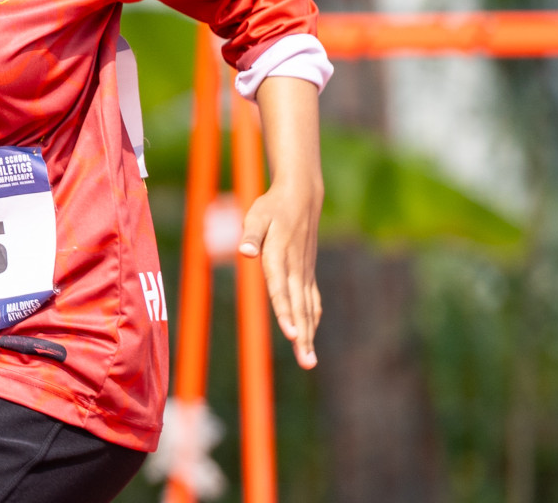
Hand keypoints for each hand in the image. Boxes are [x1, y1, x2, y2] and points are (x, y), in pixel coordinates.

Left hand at [240, 178, 322, 368]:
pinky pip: (312, 298)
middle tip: (306, 361)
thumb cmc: (272, 207)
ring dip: (308, 334)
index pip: (280, 290)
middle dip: (301, 336)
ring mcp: (304, 271)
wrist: (300, 196)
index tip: (291, 334)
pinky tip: (311, 333)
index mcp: (279, 257)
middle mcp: (294, 268)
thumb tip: (245, 251)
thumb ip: (251, 235)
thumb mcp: (256, 216)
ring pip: (307, 307)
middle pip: (298, 307)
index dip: (285, 312)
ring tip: (309, 359)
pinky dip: (312, 317)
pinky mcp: (308, 270)